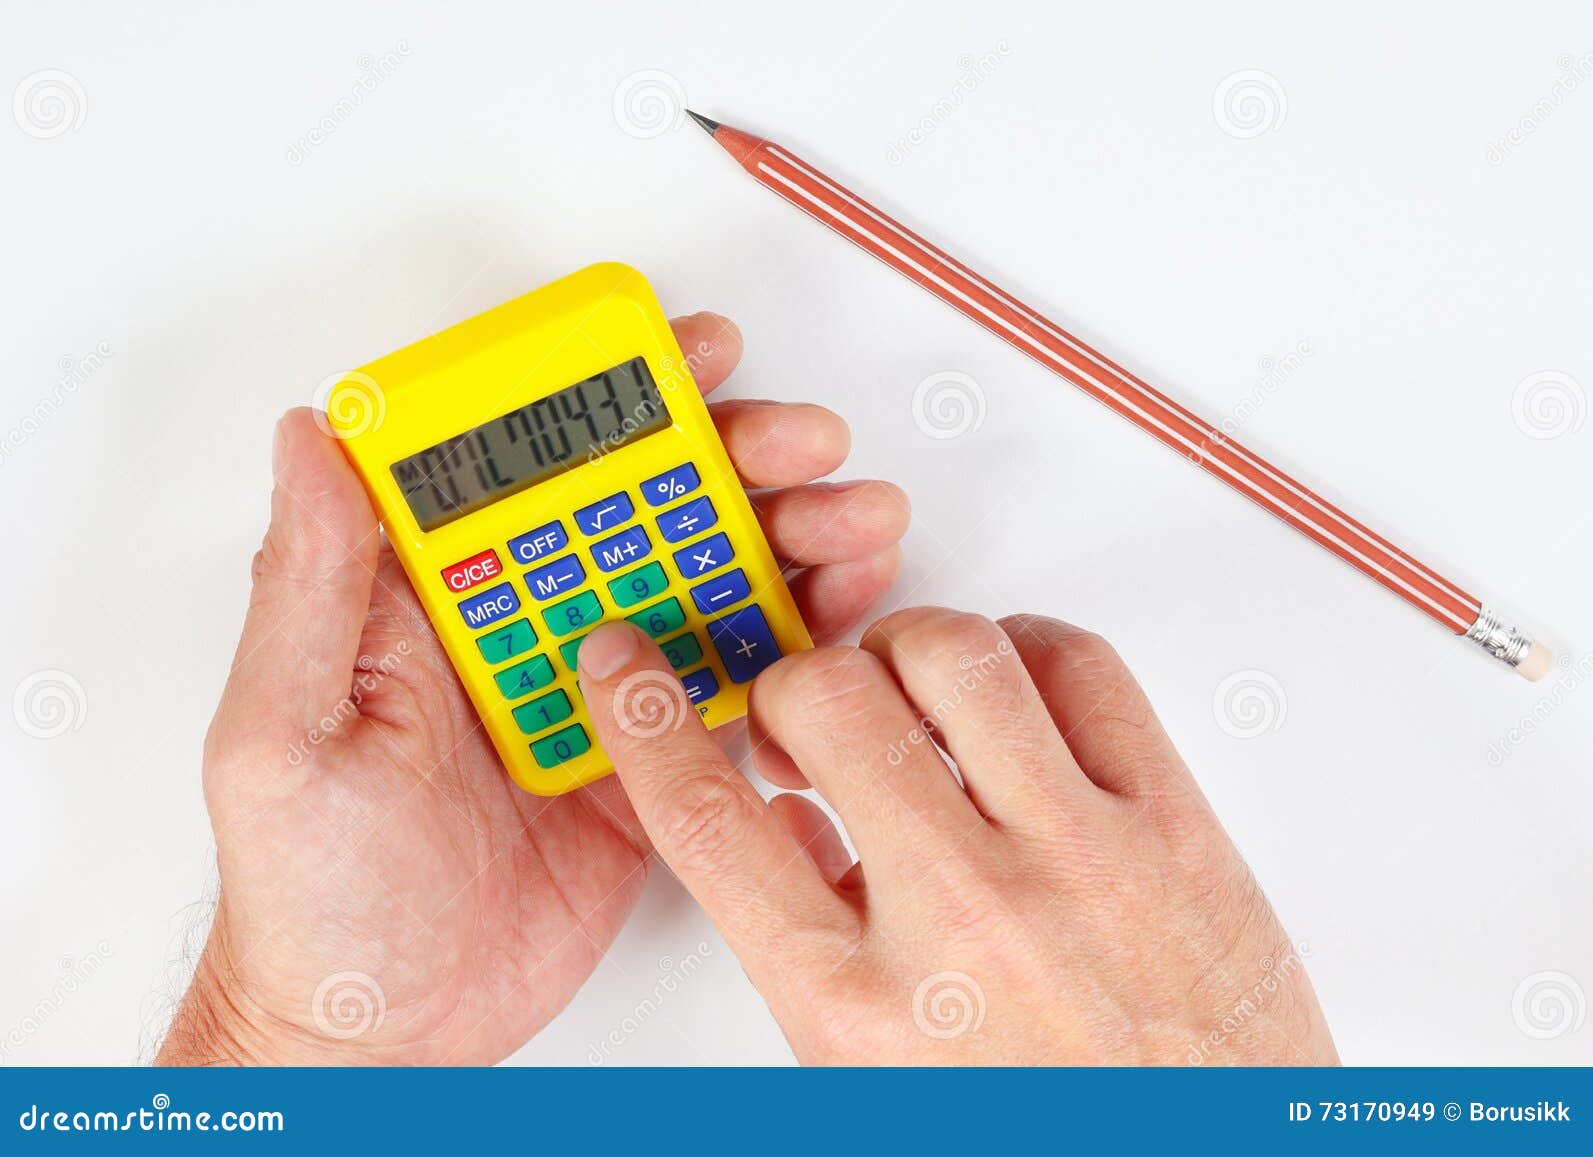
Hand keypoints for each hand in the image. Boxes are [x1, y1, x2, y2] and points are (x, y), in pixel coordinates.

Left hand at [157, 312, 909, 1064]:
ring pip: (706, 582)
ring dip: (787, 537)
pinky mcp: (652, 757)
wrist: (388, 1037)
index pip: (524, 465)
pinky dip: (799, 641)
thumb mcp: (277, 735)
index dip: (607, 395)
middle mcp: (523, 626)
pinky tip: (844, 609)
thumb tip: (310, 438)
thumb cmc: (315, 897)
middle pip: (642, 508)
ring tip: (854, 519)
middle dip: (733, 456)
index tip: (681, 353)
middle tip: (802, 442)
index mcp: (430, 601)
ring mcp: (598, 687)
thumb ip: (307, 585)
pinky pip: (735, 683)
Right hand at [578, 608, 1338, 1064]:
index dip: (644, 724)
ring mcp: (1080, 865)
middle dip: (796, 689)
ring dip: (906, 650)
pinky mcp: (1176, 832)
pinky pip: (1086, 670)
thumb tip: (780, 824)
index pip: (705, 823)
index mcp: (861, 1010)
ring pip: (957, 655)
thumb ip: (808, 953)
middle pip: (825, 702)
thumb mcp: (876, 1081)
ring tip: (909, 691)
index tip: (628, 671)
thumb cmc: (1040, 1137)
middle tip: (814, 719)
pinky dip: (1028, 650)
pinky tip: (1013, 690)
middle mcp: (965, 921)